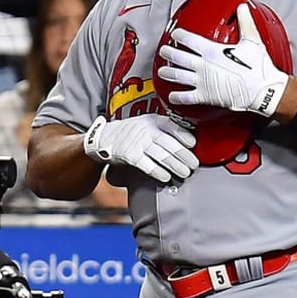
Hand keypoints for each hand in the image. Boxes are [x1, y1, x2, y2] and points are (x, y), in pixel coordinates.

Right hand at [83, 114, 198, 183]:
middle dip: (184, 155)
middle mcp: (145, 130)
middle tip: (194, 164)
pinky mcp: (129, 155)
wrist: (103, 137)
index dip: (184, 135)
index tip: (193, 144)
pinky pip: (147, 165)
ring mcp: (137, 142)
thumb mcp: (145, 123)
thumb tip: (186, 142)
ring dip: (175, 166)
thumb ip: (162, 129)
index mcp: (151, 120)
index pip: (172, 126)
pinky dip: (158, 172)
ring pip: (161, 155)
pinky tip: (166, 177)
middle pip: (169, 143)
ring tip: (184, 173)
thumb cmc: (128, 132)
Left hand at [157, 3, 288, 116]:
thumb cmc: (258, 67)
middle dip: (169, 52)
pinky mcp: (205, 95)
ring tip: (162, 71)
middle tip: (163, 50)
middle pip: (179, 57)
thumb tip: (242, 8)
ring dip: (168, 73)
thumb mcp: (252, 40)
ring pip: (178, 76)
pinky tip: (171, 97)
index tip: (176, 33)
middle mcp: (203, 65)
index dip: (180, 35)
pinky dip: (176, 97)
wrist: (261, 90)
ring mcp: (202, 81)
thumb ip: (245, 22)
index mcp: (212, 50)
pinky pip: (186, 97)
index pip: (189, 39)